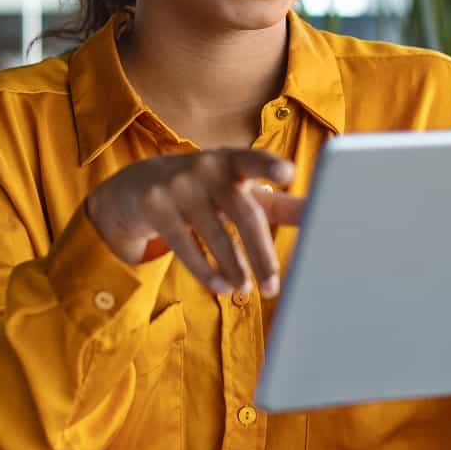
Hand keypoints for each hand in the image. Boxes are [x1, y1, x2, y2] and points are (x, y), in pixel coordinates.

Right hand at [85, 149, 304, 297]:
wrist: (134, 188)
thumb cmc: (202, 189)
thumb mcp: (236, 190)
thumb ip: (276, 203)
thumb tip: (317, 213)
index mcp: (231, 161)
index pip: (253, 160)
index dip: (270, 165)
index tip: (288, 173)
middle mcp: (206, 167)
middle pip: (243, 213)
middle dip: (261, 254)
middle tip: (273, 286)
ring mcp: (178, 186)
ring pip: (216, 235)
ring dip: (234, 268)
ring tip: (245, 289)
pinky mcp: (155, 207)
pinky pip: (185, 247)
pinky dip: (206, 271)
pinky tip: (221, 287)